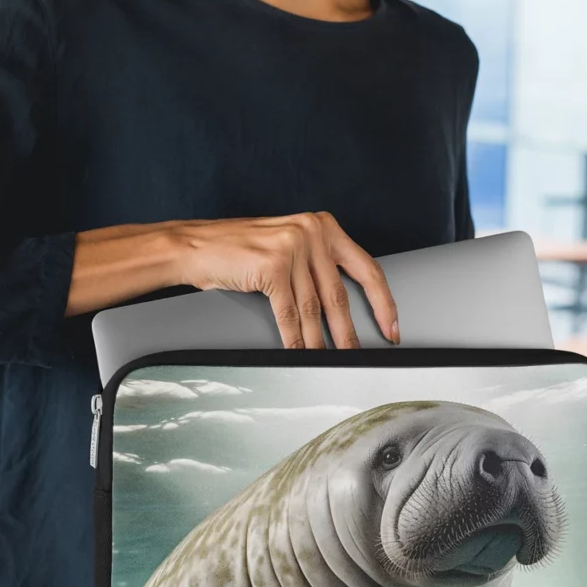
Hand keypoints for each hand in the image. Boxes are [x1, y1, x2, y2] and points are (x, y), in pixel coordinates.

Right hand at [172, 210, 399, 349]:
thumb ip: (316, 266)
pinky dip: (294, 339)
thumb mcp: (288, 246)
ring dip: (321, 342)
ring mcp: (292, 247)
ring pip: (313, 308)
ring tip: (329, 361)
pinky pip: (288, 314)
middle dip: (350, 332)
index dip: (382, 302)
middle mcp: (311, 232)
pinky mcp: (272, 266)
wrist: (196, 246)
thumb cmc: (239, 250)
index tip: (391, 326)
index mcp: (323, 226)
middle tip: (359, 356)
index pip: (366, 268)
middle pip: (340, 294)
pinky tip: (299, 353)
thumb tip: (342, 308)